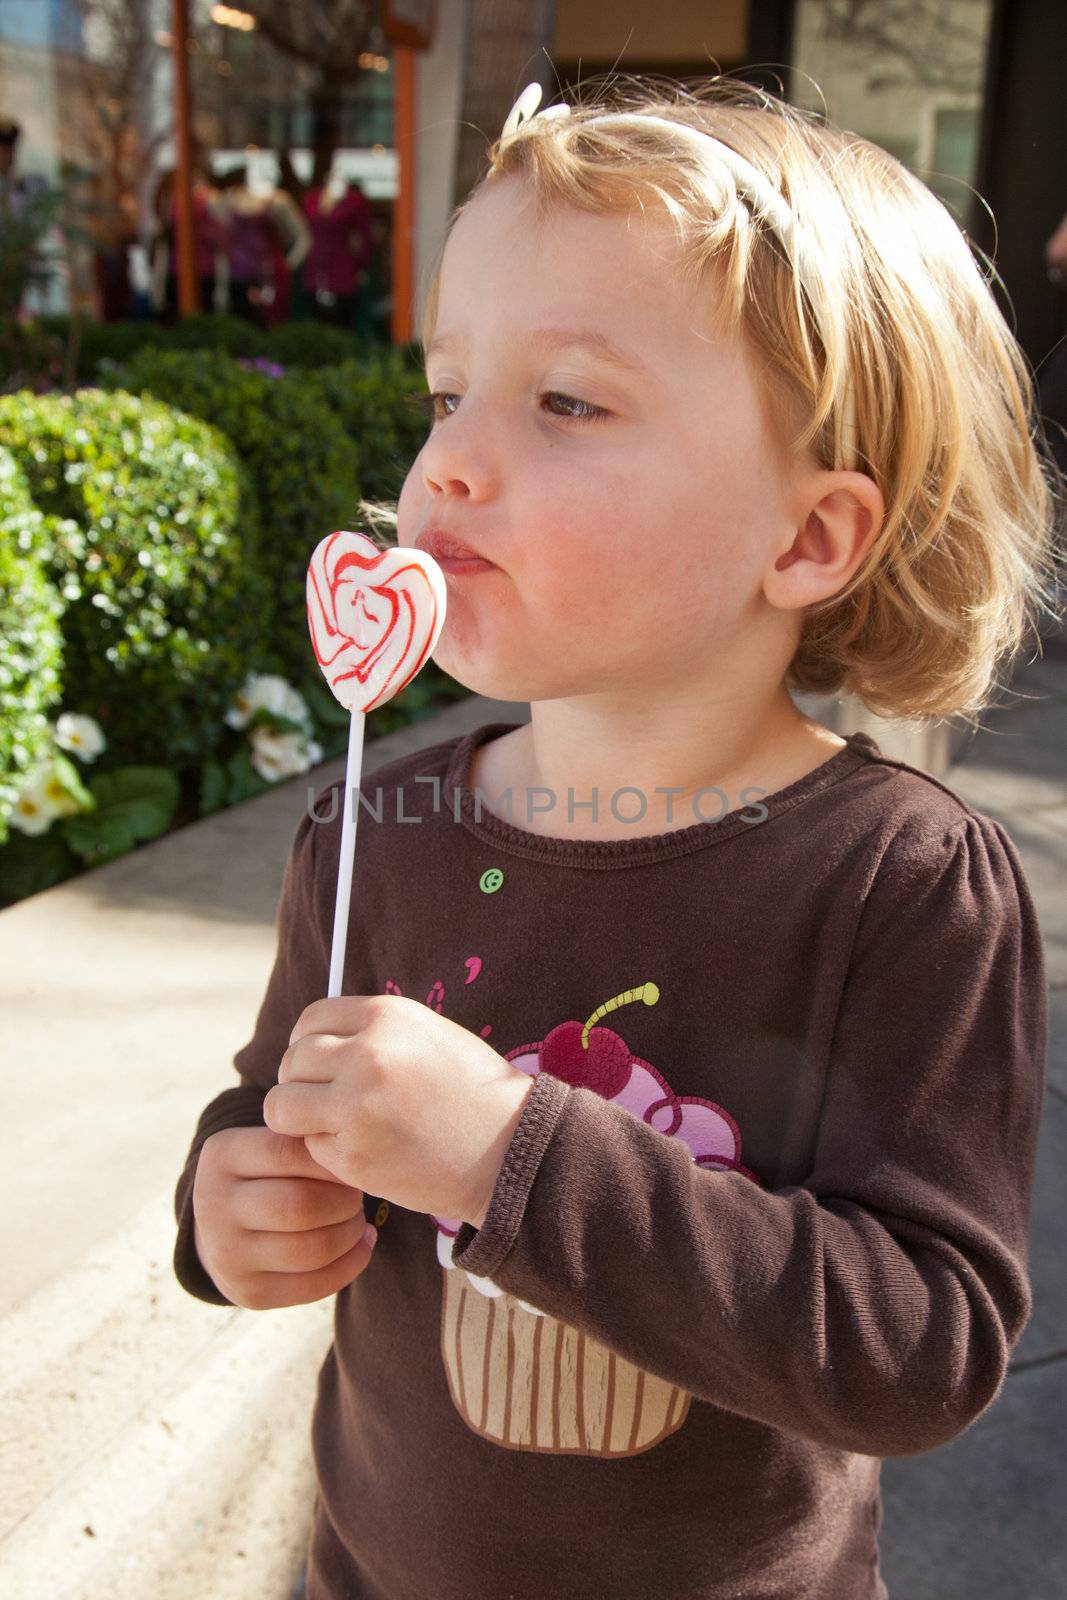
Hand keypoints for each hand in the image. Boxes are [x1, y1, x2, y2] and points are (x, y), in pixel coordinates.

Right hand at [192, 1126, 374, 1310]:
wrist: (224, 1230)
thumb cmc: (266, 1173)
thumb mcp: (268, 1143)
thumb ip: (304, 1136)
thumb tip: (359, 1144)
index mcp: (222, 1157)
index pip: (289, 1153)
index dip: (331, 1159)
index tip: (352, 1161)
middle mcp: (214, 1207)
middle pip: (301, 1206)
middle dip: (345, 1201)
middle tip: (358, 1195)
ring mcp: (227, 1256)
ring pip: (312, 1249)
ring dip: (351, 1233)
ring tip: (358, 1220)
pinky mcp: (249, 1293)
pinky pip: (314, 1285)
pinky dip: (351, 1263)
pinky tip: (361, 1245)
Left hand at [264, 994, 534, 1227]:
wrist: (511, 1151)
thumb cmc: (474, 1093)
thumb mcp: (429, 1036)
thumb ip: (375, 1031)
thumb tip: (320, 1036)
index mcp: (386, 1016)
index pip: (311, 1020)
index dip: (308, 1042)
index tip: (318, 1063)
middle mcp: (365, 1054)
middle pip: (291, 1060)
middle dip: (301, 1081)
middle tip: (325, 1100)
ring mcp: (355, 1106)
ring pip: (282, 1105)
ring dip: (299, 1117)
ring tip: (330, 1125)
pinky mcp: (352, 1155)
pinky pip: (308, 1146)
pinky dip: (325, 1151)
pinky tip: (362, 1150)